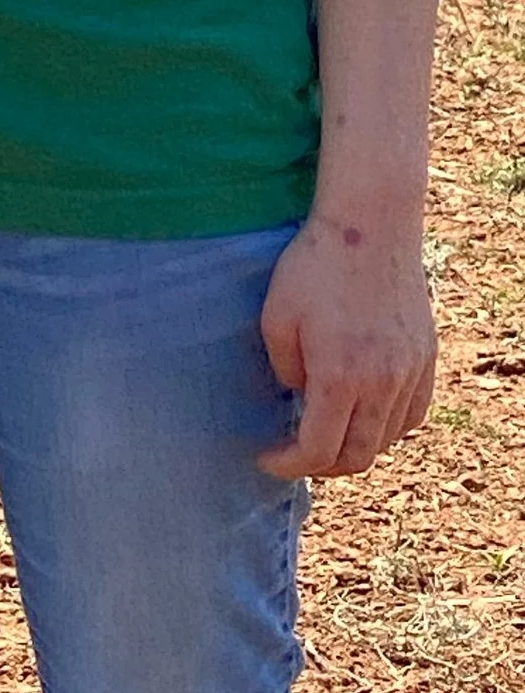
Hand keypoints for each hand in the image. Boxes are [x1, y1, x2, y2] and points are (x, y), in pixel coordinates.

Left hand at [258, 211, 436, 477]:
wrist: (370, 225)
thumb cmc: (314, 267)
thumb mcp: (276, 318)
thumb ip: (284, 370)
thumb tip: (298, 397)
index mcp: (340, 377)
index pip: (319, 451)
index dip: (289, 465)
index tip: (267, 457)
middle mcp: (382, 383)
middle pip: (358, 457)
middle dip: (321, 466)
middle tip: (295, 454)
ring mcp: (410, 371)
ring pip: (387, 439)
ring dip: (354, 447)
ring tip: (326, 435)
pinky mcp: (426, 357)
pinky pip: (413, 414)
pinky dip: (387, 427)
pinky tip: (364, 416)